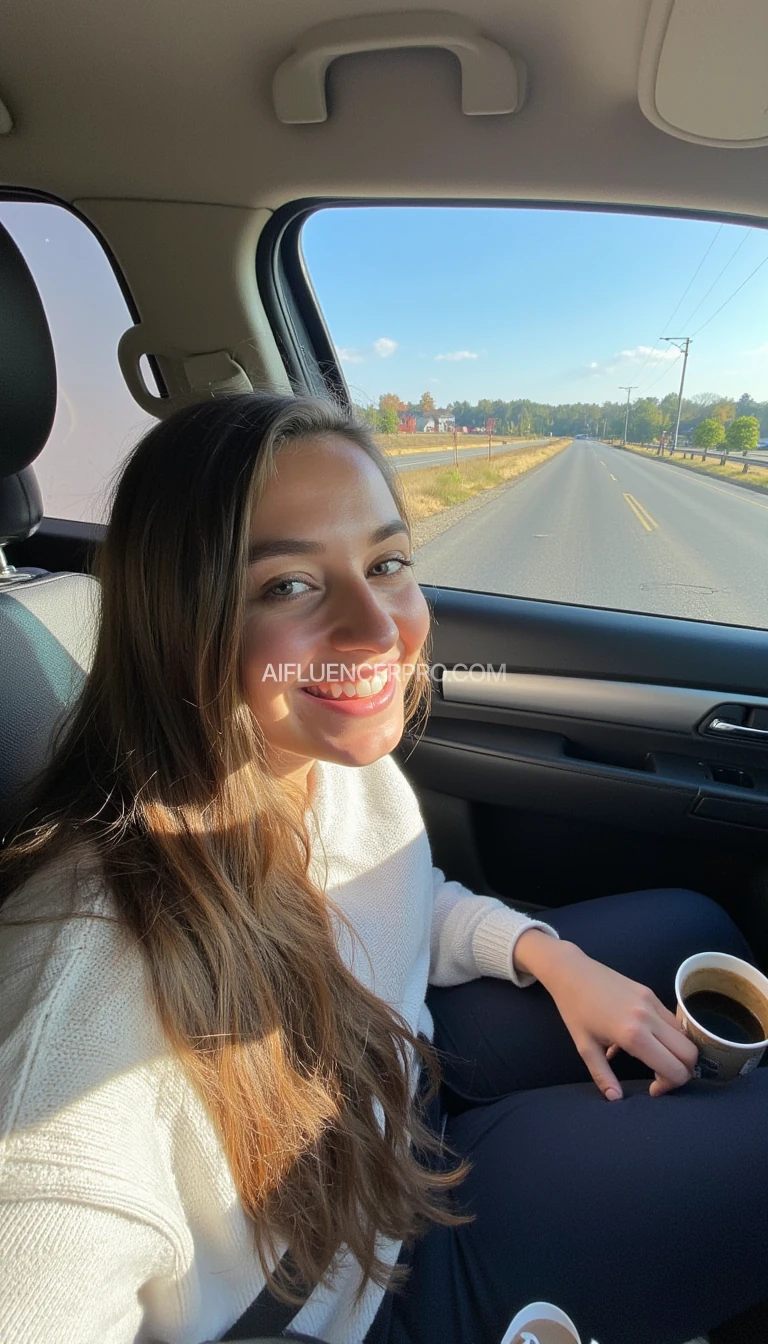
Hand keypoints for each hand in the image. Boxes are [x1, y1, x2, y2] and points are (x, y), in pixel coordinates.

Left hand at [513, 931, 698, 1100]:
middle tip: (661, 1077)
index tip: (653, 1089)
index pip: (674, 1069)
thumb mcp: (585, 1047)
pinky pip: (672, 1019)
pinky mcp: (650, 992)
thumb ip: (602, 1076)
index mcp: (633, 1036)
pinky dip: (670, 1035)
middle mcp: (649, 1018)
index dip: (670, 1086)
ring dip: (678, 1052)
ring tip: (657, 1059)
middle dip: (682, 1071)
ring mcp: (652, 1002)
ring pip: (685, 1035)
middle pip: (690, 1053)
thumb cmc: (574, 1010)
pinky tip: (650, 1039)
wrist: (571, 971)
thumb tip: (615, 1099)